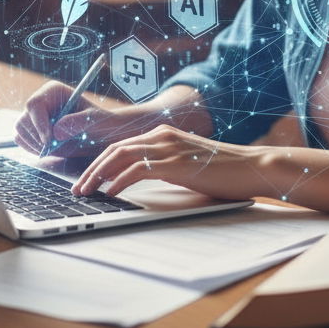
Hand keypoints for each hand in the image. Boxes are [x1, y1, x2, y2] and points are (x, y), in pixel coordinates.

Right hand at [14, 80, 143, 157]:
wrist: (99, 134)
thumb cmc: (99, 122)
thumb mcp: (93, 120)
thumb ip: (77, 122)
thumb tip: (56, 131)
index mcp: (52, 91)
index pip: (34, 104)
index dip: (39, 123)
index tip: (49, 140)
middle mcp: (40, 101)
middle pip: (23, 121)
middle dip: (38, 138)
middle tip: (55, 148)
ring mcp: (33, 116)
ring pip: (20, 132)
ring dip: (35, 145)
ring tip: (56, 148)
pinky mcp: (31, 130)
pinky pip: (20, 140)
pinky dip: (32, 149)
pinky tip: (49, 150)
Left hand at [71, 124, 266, 199]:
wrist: (251, 166)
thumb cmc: (223, 170)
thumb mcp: (186, 164)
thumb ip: (164, 166)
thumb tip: (139, 181)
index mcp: (163, 134)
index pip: (121, 144)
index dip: (99, 161)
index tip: (85, 177)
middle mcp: (162, 135)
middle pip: (114, 149)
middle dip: (91, 169)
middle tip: (77, 187)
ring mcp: (168, 147)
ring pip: (120, 156)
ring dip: (98, 175)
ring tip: (85, 192)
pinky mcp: (175, 162)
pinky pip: (137, 169)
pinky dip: (119, 181)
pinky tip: (110, 193)